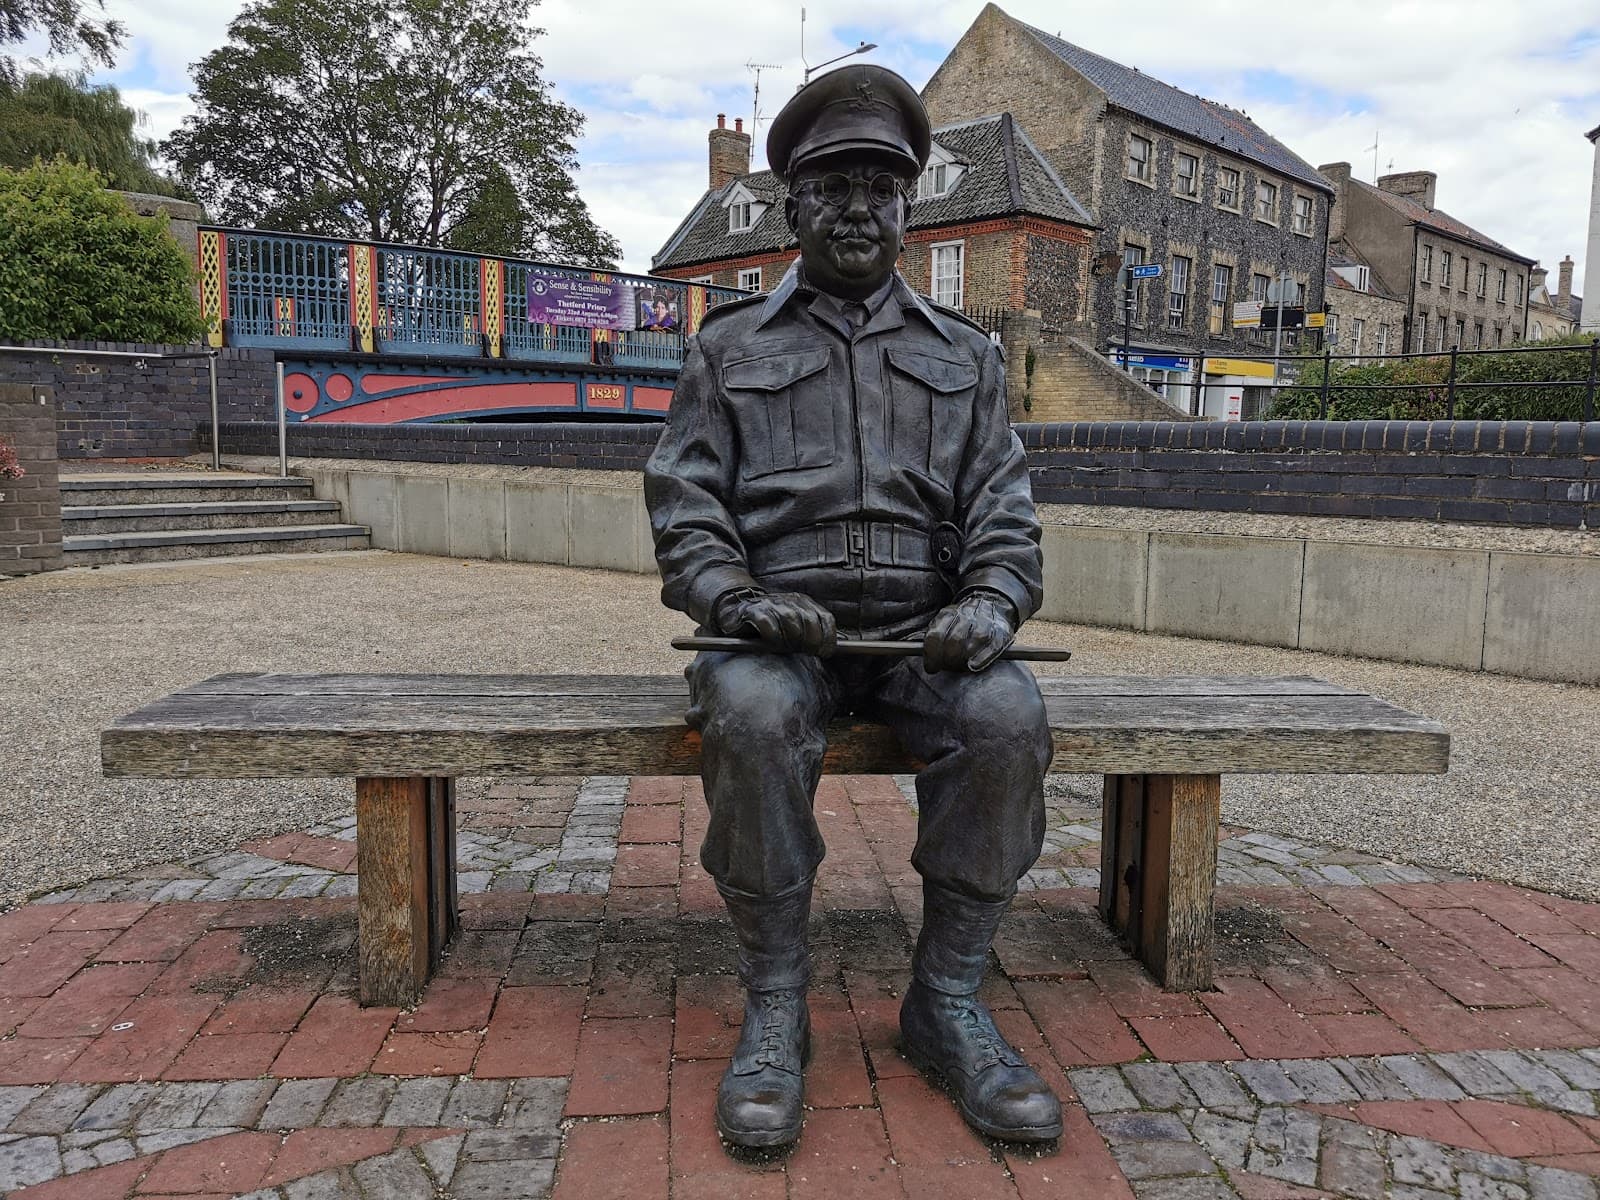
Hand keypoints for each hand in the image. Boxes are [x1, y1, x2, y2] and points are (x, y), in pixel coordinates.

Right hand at [714, 590, 836, 656]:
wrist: (735, 610)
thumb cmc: (769, 624)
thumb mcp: (794, 626)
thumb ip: (812, 634)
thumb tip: (831, 650)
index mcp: (804, 602)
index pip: (825, 618)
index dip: (828, 638)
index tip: (825, 653)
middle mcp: (790, 600)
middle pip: (809, 621)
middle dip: (810, 641)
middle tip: (804, 652)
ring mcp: (771, 603)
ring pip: (790, 621)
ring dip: (790, 640)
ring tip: (785, 648)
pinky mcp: (753, 610)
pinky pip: (768, 624)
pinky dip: (772, 637)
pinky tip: (769, 643)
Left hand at [923, 591, 1015, 672]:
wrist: (991, 603)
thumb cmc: (963, 621)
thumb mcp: (945, 620)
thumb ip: (934, 636)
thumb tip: (922, 654)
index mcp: (949, 613)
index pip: (935, 636)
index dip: (931, 655)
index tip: (931, 667)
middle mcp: (967, 617)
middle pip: (952, 643)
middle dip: (947, 661)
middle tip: (946, 667)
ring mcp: (985, 625)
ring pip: (969, 647)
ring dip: (961, 662)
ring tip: (959, 667)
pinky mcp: (1000, 634)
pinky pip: (990, 649)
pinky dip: (980, 660)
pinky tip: (972, 665)